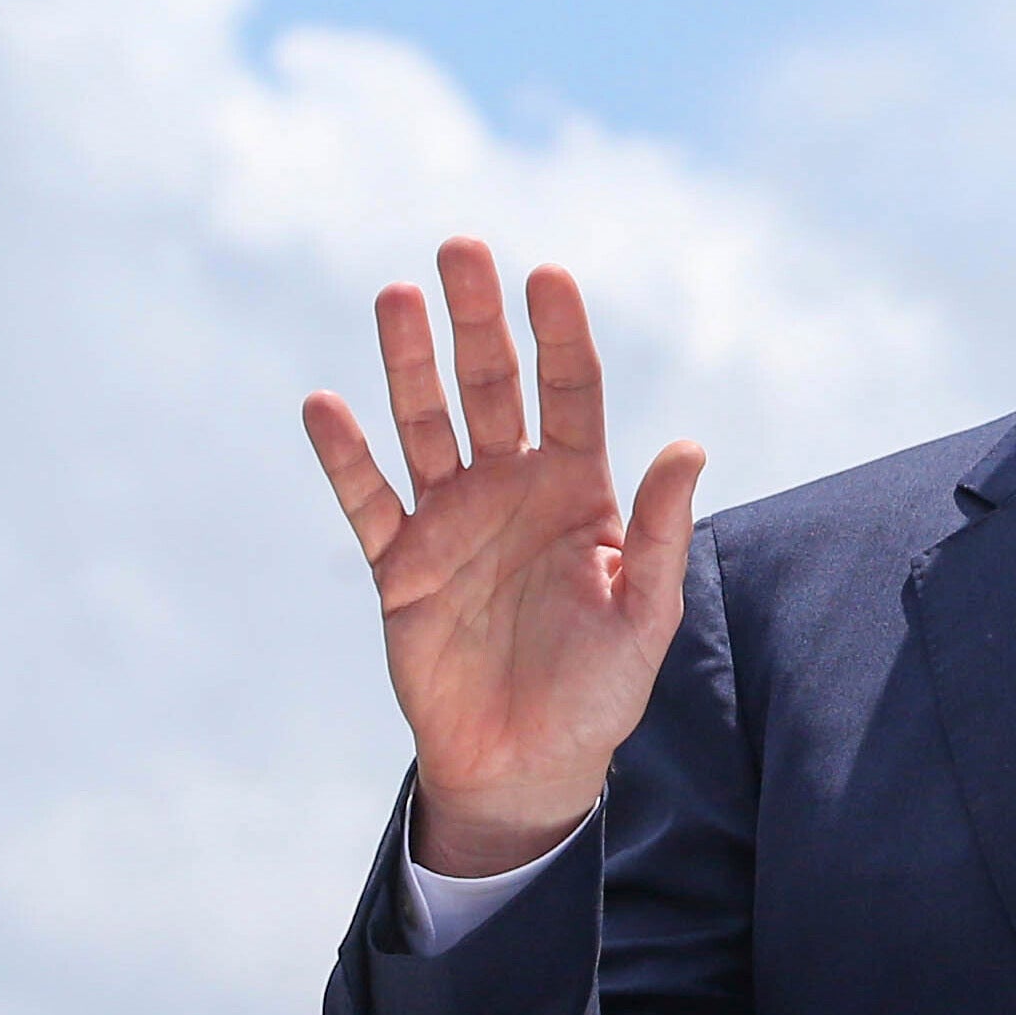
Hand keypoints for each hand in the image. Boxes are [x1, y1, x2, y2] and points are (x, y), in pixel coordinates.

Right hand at [302, 239, 704, 877]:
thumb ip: (663, 532)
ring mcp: (451, 522)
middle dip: (477, 320)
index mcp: (578, 492)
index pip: (570, 392)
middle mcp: (511, 490)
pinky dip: (346, 456)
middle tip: (461, 248)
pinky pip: (368, 500)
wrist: (527, 765)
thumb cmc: (600, 691)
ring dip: (409, 362)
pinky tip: (326, 405)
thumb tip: (689, 443)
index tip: (548, 274)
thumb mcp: (645, 615)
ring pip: (426, 423)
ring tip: (396, 295)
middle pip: (491, 387)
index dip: (559, 336)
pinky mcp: (400, 566)